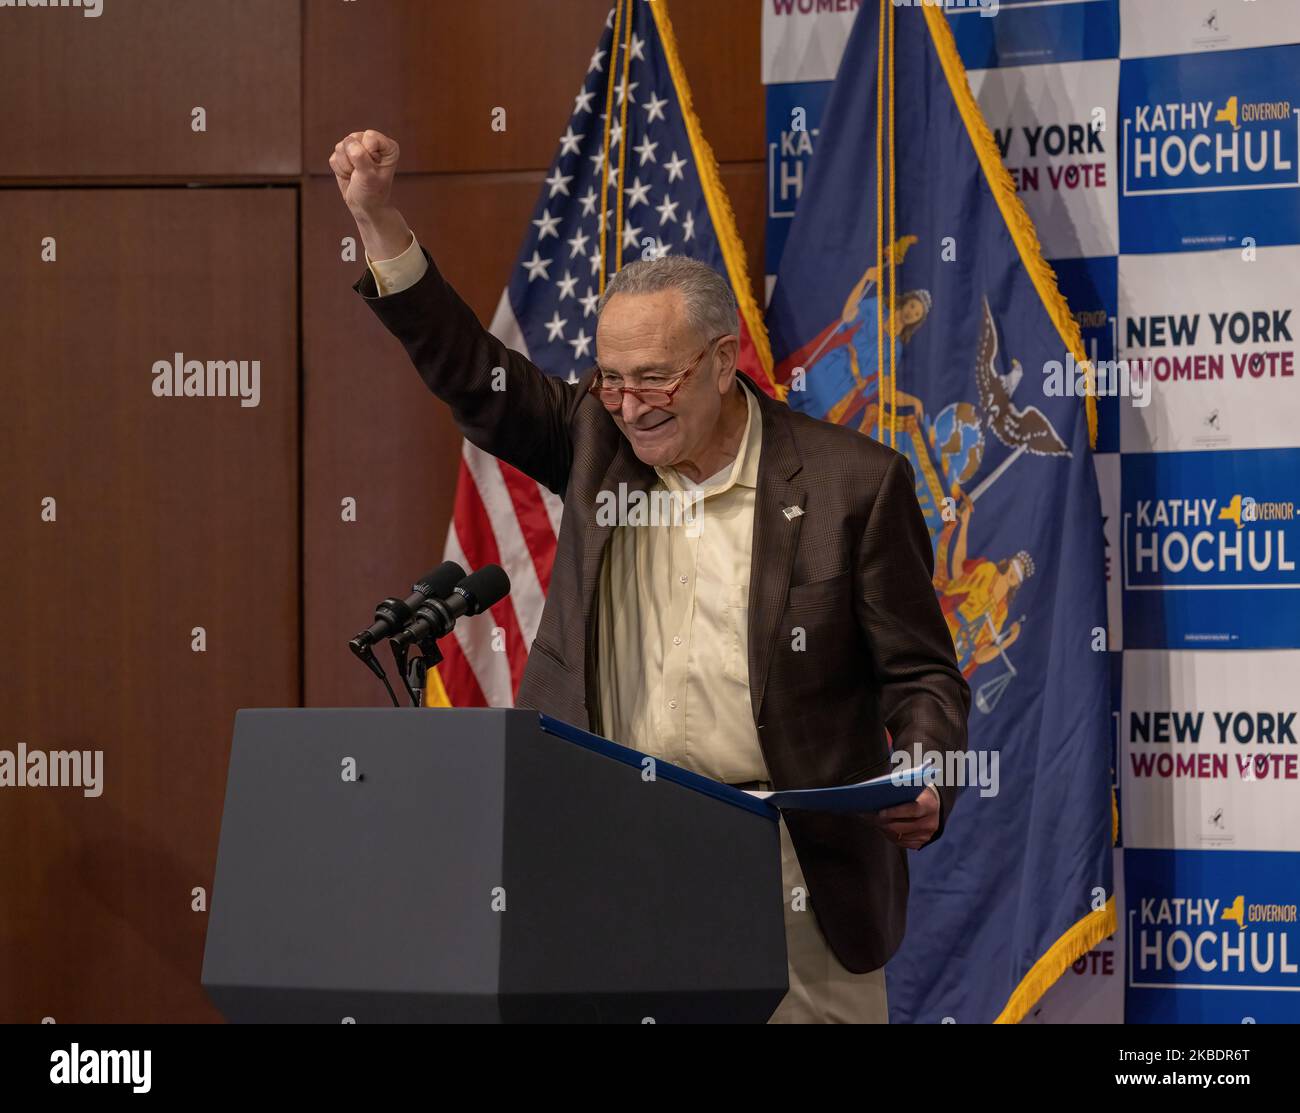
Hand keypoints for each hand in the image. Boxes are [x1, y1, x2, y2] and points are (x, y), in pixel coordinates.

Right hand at [329, 130, 412, 261]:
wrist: (365, 207)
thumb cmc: (373, 192)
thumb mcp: (370, 176)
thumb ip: (360, 157)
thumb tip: (348, 143)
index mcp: (387, 147)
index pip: (370, 136)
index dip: (367, 153)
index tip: (373, 168)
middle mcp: (372, 143)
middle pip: (352, 139)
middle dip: (353, 160)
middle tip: (362, 173)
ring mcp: (357, 147)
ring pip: (340, 147)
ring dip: (346, 166)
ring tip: (356, 175)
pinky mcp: (344, 155)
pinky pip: (334, 157)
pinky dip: (339, 170)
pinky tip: (349, 176)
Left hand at [870, 785, 939, 849]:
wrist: (935, 804)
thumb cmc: (918, 792)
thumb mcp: (913, 785)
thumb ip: (901, 786)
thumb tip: (878, 794)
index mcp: (929, 805)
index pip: (912, 810)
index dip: (895, 812)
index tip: (880, 812)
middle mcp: (930, 822)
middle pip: (902, 827)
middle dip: (883, 823)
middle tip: (869, 818)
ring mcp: (926, 835)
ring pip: (899, 836)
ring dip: (883, 829)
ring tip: (872, 822)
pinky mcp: (921, 842)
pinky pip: (901, 843)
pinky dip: (889, 836)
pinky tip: (881, 828)